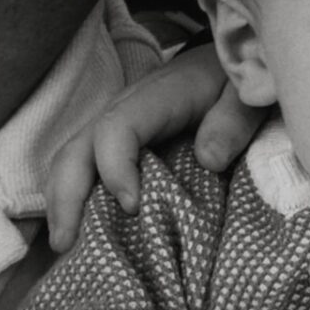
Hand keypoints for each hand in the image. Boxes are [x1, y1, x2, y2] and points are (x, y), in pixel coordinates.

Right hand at [44, 45, 267, 250]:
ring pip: (72, 161)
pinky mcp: (119, 143)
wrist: (229, 61)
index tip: (132, 207)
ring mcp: (116, 127)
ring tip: (64, 248)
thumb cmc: (237, 83)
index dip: (115, 167)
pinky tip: (80, 234)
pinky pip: (85, 168)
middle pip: (77, 149)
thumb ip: (234, 122)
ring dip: (61, 203)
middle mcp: (125, 111)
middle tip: (67, 245)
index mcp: (157, 98)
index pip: (116, 127)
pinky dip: (75, 199)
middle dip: (66, 197)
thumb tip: (208, 159)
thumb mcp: (247, 96)